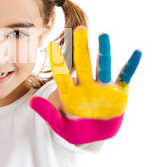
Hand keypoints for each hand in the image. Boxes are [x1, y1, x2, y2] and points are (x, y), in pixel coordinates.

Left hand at [29, 27, 141, 143]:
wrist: (96, 136)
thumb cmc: (76, 131)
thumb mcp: (61, 126)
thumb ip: (48, 114)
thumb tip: (30, 102)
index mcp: (72, 93)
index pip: (62, 75)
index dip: (58, 62)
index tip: (51, 47)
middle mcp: (87, 85)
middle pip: (84, 64)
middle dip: (82, 48)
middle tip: (80, 29)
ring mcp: (104, 87)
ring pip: (103, 66)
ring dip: (104, 52)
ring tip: (103, 35)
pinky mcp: (119, 92)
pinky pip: (125, 76)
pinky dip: (131, 65)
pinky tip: (136, 52)